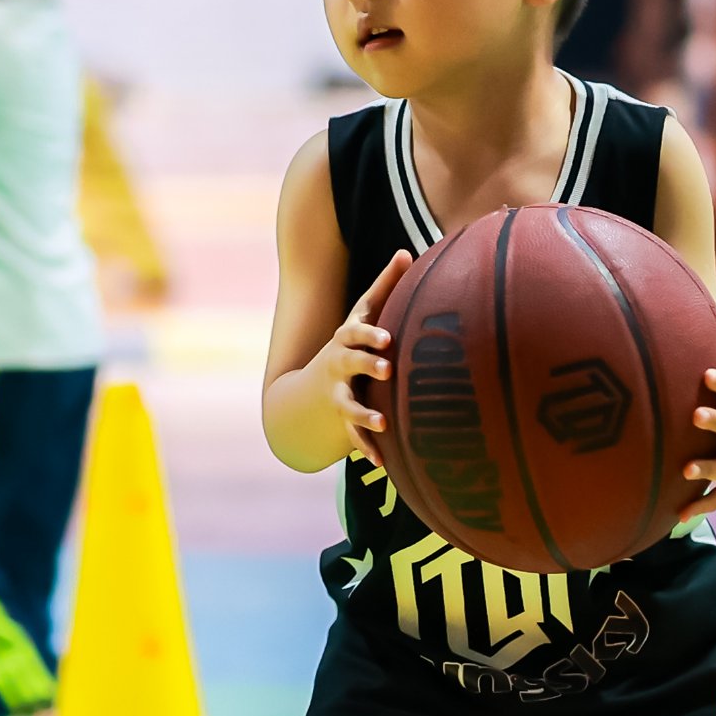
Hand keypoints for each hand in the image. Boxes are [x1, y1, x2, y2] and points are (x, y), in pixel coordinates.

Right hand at [315, 251, 410, 460]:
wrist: (309, 392)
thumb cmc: (349, 345)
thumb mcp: (362, 317)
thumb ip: (385, 286)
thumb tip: (406, 253)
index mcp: (347, 340)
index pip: (356, 332)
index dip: (370, 333)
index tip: (388, 337)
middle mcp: (340, 365)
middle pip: (351, 363)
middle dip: (367, 364)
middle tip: (388, 369)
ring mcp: (339, 394)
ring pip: (349, 403)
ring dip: (364, 413)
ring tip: (382, 423)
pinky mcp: (344, 420)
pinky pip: (353, 436)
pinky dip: (366, 448)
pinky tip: (382, 462)